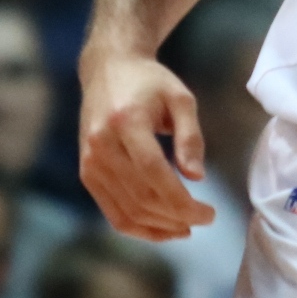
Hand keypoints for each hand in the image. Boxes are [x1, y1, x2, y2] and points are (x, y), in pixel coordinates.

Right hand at [80, 38, 216, 240]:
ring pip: (126, 211)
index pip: (154, 173)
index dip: (182, 201)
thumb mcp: (180, 98)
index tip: (209, 214)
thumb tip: (197, 178)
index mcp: (126, 121)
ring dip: (159, 227)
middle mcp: (102, 144)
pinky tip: (162, 229)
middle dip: (176, 217)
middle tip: (204, 219)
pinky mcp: (87, 172)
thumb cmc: (149, 82)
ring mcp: (90, 161)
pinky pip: (112, 211)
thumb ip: (191, 137)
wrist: (107, 69)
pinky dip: (138, 227)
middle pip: (141, 196)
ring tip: (186, 228)